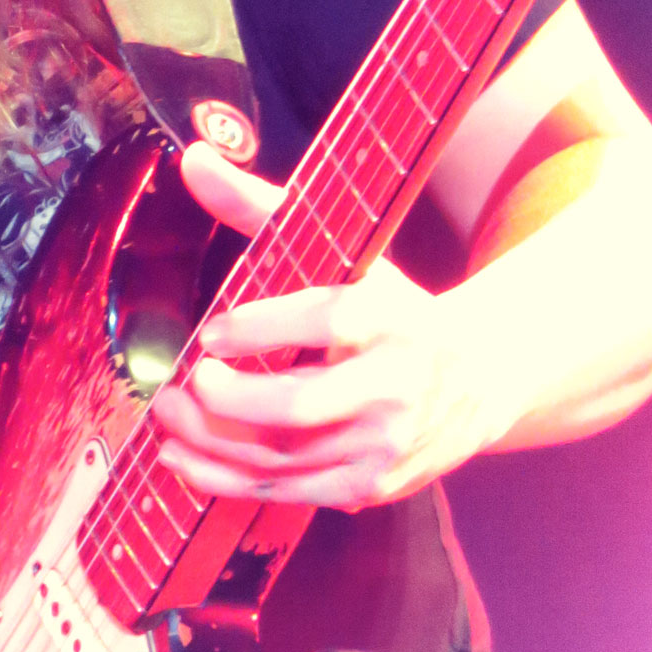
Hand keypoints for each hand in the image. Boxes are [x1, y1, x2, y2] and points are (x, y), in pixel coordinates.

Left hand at [150, 142, 504, 509]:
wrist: (482, 379)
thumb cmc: (392, 310)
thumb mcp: (345, 253)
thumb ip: (261, 207)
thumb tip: (192, 159)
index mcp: (391, 316)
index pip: (323, 321)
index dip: (258, 329)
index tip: (212, 332)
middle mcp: (395, 385)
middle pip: (298, 406)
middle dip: (226, 399)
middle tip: (181, 382)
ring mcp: (384, 444)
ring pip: (283, 457)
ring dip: (210, 442)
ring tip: (168, 415)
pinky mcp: (370, 486)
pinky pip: (286, 491)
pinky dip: (225, 479)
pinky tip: (184, 458)